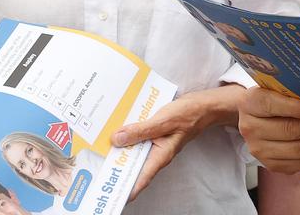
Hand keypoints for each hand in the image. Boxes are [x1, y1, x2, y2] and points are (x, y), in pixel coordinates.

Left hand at [113, 85, 243, 199]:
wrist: (203, 106)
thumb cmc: (188, 115)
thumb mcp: (163, 121)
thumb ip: (140, 130)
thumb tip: (117, 139)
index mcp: (160, 157)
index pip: (139, 180)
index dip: (124, 190)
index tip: (108, 194)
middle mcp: (156, 154)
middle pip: (132, 166)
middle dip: (116, 167)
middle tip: (96, 167)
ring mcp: (155, 145)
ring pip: (134, 152)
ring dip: (120, 149)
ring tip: (101, 147)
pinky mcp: (154, 135)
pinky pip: (138, 139)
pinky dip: (128, 136)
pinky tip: (118, 129)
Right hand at [238, 86, 299, 173]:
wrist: (253, 117)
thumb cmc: (271, 96)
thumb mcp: (274, 86)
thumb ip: (292, 90)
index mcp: (250, 103)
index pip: (270, 105)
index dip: (293, 107)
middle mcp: (251, 128)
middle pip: (291, 130)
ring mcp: (260, 150)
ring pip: (299, 150)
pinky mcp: (272, 165)